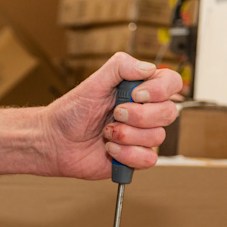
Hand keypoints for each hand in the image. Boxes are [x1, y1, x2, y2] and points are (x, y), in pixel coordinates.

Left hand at [42, 53, 182, 179]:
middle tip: (115, 114)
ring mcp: (141, 136)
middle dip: (139, 116)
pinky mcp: (135, 158)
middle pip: (169, 112)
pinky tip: (109, 149)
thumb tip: (148, 67)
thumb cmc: (72, 111)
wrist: (55, 141)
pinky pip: (149, 159)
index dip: (159, 90)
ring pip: (157, 137)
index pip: (170, 83)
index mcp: (140, 90)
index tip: (135, 94)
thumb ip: (120, 67)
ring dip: (127, 135)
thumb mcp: (94, 82)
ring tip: (106, 133)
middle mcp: (144, 112)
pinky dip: (127, 154)